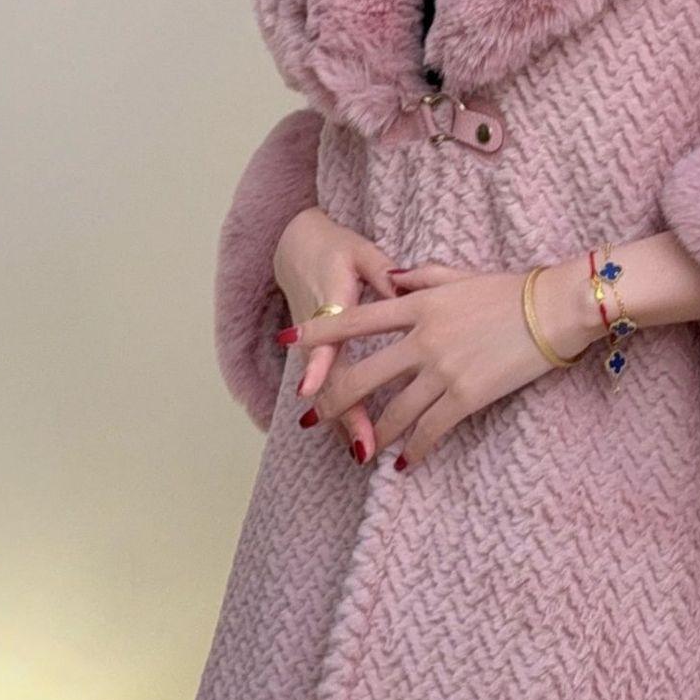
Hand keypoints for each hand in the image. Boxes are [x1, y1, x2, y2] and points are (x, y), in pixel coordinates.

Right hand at [272, 206, 401, 463]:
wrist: (295, 246)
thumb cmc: (334, 248)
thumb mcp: (360, 250)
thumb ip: (382, 271)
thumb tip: (404, 287)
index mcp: (331, 297)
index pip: (325, 334)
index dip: (317, 364)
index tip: (313, 390)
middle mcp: (319, 328)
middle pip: (326, 377)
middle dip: (342, 413)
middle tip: (363, 446)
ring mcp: (314, 344)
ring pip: (326, 389)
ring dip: (344, 420)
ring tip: (365, 452)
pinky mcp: (317, 352)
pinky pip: (329, 385)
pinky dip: (343, 411)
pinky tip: (360, 437)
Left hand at [280, 257, 600, 468]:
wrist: (555, 309)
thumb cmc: (511, 289)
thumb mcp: (459, 274)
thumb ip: (420, 276)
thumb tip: (394, 277)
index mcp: (417, 304)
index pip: (356, 319)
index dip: (318, 332)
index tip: (288, 341)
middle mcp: (422, 339)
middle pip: (363, 374)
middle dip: (332, 400)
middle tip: (311, 418)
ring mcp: (443, 370)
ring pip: (393, 411)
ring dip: (372, 434)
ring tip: (358, 450)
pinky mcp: (467, 395)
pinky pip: (431, 429)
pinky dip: (414, 448)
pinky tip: (404, 462)